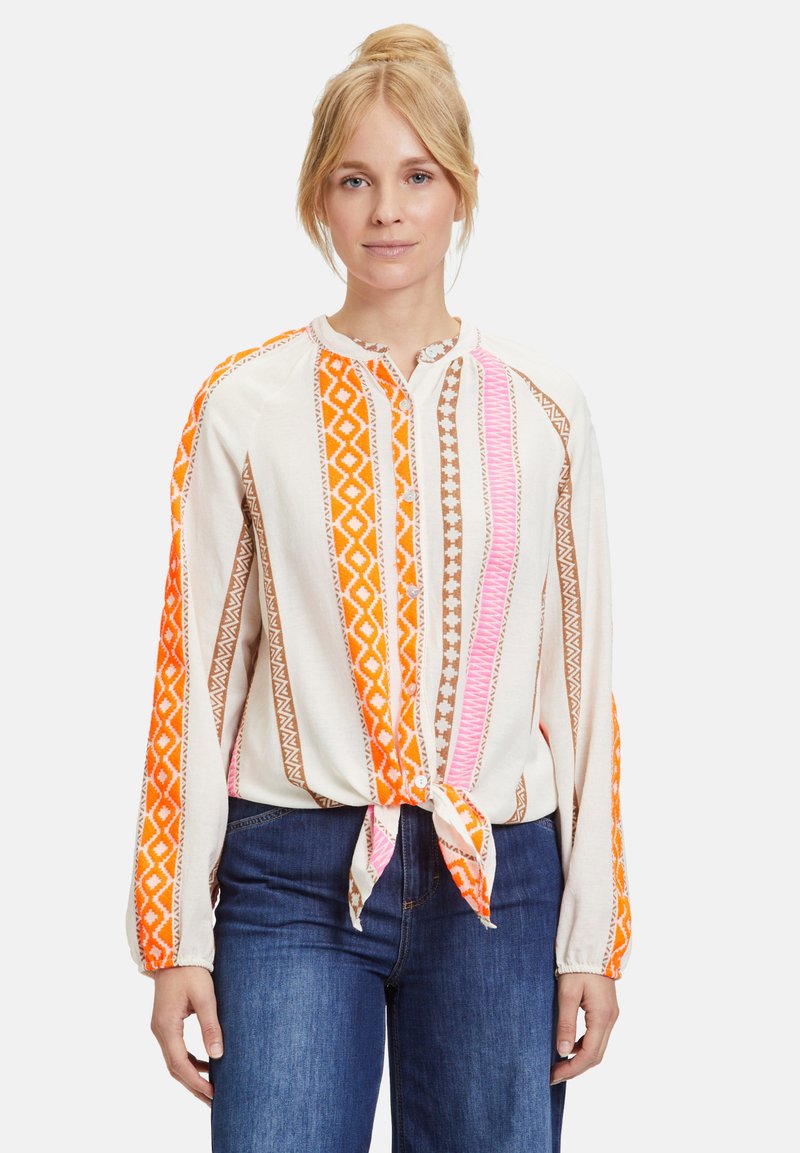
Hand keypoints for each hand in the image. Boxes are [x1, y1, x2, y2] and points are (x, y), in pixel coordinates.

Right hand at [150, 966, 223, 1104]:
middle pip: (175, 1067)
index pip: (179, 1064)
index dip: (196, 1082)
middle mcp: (160, 1031)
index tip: (213, 1094)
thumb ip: (211, 1026)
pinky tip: (206, 1063)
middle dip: (194, 1085)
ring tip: (212, 1087)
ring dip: (191, 1074)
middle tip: (214, 1100)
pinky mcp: (167, 1022)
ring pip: (175, 1059)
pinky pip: (176, 1049)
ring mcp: (161, 1027)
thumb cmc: (191, 971)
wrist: (175, 951)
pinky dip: (190, 1060)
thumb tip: (218, 1055)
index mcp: (166, 1027)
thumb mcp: (205, 998)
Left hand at [550, 972, 618, 1084]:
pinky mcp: (606, 1011)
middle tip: (553, 1075)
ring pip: (597, 1048)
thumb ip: (566, 1023)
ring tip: (558, 1064)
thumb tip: (563, 1051)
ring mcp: (610, 1016)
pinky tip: (568, 1046)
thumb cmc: (578, 966)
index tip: (553, 1076)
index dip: (571, 1069)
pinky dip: (583, 1046)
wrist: (592, 946)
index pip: (588, 1055)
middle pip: (595, 1056)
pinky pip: (597, 1037)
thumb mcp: (568, 994)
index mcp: (602, 1017)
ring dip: (579, 1059)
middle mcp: (610, 1020)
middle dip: (575, 1068)